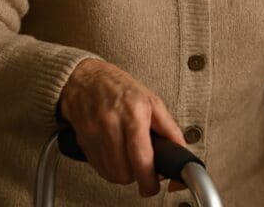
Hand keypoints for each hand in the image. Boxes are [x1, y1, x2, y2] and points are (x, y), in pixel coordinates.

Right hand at [58, 59, 185, 196]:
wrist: (84, 79)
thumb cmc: (119, 87)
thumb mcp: (152, 100)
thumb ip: (168, 127)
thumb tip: (180, 149)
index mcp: (134, 114)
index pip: (141, 158)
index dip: (149, 179)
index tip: (154, 184)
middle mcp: (112, 125)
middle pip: (125, 172)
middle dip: (137, 175)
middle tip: (144, 166)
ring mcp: (94, 134)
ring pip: (111, 174)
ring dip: (124, 173)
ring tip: (130, 158)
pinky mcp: (83, 142)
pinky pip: (99, 168)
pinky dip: (110, 168)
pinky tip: (116, 154)